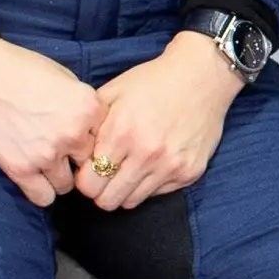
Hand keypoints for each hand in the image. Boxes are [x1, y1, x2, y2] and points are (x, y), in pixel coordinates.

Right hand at [0, 38, 103, 207]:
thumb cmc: (19, 69)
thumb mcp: (64, 77)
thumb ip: (83, 106)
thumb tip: (93, 129)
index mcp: (88, 107)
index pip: (106, 139)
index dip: (91, 139)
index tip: (79, 137)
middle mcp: (73, 133)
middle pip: (90, 164)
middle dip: (77, 160)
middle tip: (61, 152)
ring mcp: (46, 154)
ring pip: (67, 185)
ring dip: (58, 177)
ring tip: (44, 163)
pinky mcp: (19, 168)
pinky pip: (43, 197)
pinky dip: (40, 191)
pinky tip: (34, 178)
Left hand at [82, 37, 244, 209]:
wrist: (202, 77)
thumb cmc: (153, 82)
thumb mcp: (113, 93)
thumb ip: (91, 125)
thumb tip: (76, 153)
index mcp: (121, 134)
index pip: (88, 184)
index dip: (83, 180)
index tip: (88, 171)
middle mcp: (146, 154)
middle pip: (107, 200)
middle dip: (100, 191)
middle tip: (104, 177)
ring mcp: (170, 166)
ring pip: (131, 202)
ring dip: (124, 190)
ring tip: (126, 171)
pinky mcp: (189, 172)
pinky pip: (157, 194)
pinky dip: (148, 184)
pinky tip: (151, 164)